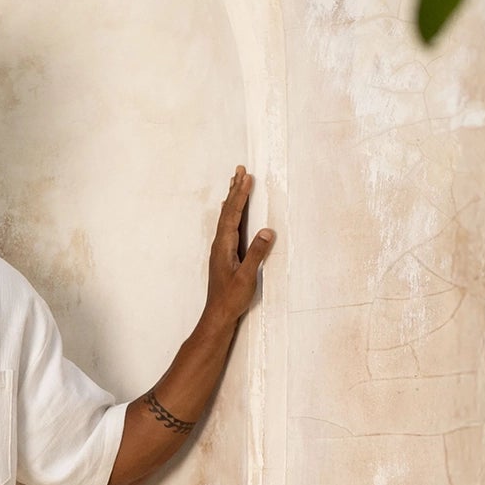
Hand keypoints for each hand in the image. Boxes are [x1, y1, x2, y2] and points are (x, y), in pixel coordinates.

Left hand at [207, 164, 274, 324]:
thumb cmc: (231, 298)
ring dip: (232, 198)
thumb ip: (256, 254)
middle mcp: (220, 244)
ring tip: (236, 182)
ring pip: (226, 217)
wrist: (218, 314)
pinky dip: (231, 212)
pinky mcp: (224, 254)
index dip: (240, 196)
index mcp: (224, 246)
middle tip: (239, 170)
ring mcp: (221, 249)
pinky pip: (228, 226)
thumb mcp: (247, 276)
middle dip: (235, 190)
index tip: (247, 178)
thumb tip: (266, 231)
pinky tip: (230, 211)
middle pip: (227, 211)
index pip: (233, 215)